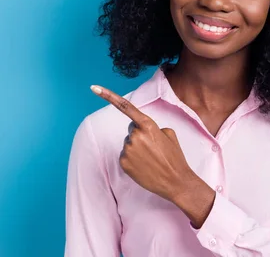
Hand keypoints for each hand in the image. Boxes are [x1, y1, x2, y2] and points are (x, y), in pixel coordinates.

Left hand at [90, 84, 196, 202]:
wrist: (176, 182)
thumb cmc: (174, 158)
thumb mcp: (169, 134)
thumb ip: (153, 127)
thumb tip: (143, 130)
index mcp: (148, 125)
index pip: (125, 106)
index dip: (108, 95)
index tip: (94, 87)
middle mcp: (135, 135)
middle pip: (131, 129)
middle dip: (140, 135)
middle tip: (154, 148)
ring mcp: (128, 149)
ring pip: (128, 143)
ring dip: (137, 148)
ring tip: (151, 159)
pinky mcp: (123, 162)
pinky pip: (125, 156)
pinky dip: (133, 160)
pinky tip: (144, 166)